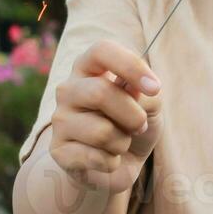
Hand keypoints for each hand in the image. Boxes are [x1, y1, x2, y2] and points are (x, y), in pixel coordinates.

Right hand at [49, 39, 162, 191]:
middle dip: (133, 115)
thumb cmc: (133, 122)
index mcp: (89, 66)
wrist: (121, 162)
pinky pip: (95, 157)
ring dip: (123, 142)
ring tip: (119, 143)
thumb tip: (133, 90)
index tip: (154, 88)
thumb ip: (145, 93)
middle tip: (141, 125)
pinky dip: (112, 162)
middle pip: (100, 92)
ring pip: (101, 131)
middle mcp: (68, 88)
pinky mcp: (58, 150)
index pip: (102, 51)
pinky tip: (106, 158)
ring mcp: (59, 119)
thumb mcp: (150, 104)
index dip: (130, 66)